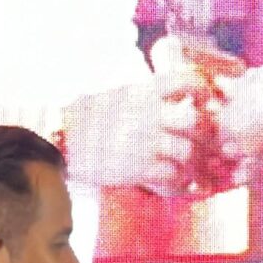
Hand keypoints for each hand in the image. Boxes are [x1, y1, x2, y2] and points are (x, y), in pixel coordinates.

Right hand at [62, 68, 205, 192]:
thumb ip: (148, 96)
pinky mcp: (138, 168)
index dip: (203, 90)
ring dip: (191, 162)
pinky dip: (179, 181)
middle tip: (203, 143)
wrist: (57, 139)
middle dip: (205, 134)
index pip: (186, 81)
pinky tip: (173, 181)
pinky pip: (174, 176)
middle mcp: (147, 115)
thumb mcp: (119, 96)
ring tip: (186, 167)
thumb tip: (176, 97)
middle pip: (195, 120)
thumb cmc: (87, 119)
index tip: (206, 101)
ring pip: (188, 151)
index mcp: (143, 93)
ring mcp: (144, 142)